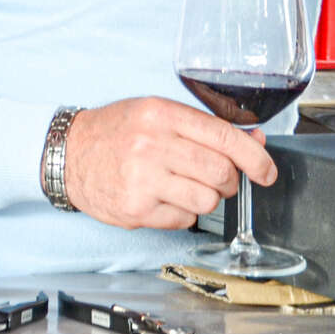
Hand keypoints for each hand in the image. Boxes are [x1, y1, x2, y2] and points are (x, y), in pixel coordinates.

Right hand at [63, 97, 275, 229]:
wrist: (67, 153)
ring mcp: (143, 178)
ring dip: (205, 198)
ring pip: (208, 200)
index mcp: (161, 114)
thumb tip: (255, 142)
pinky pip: (185, 218)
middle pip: (222, 172)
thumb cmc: (115, 132)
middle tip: (216, 179)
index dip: (256, 158)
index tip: (267, 172)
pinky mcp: (137, 207)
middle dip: (229, 181)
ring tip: (183, 187)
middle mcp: (152, 144)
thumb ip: (204, 127)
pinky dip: (182, 212)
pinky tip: (162, 198)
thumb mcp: (155, 115)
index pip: (226, 138)